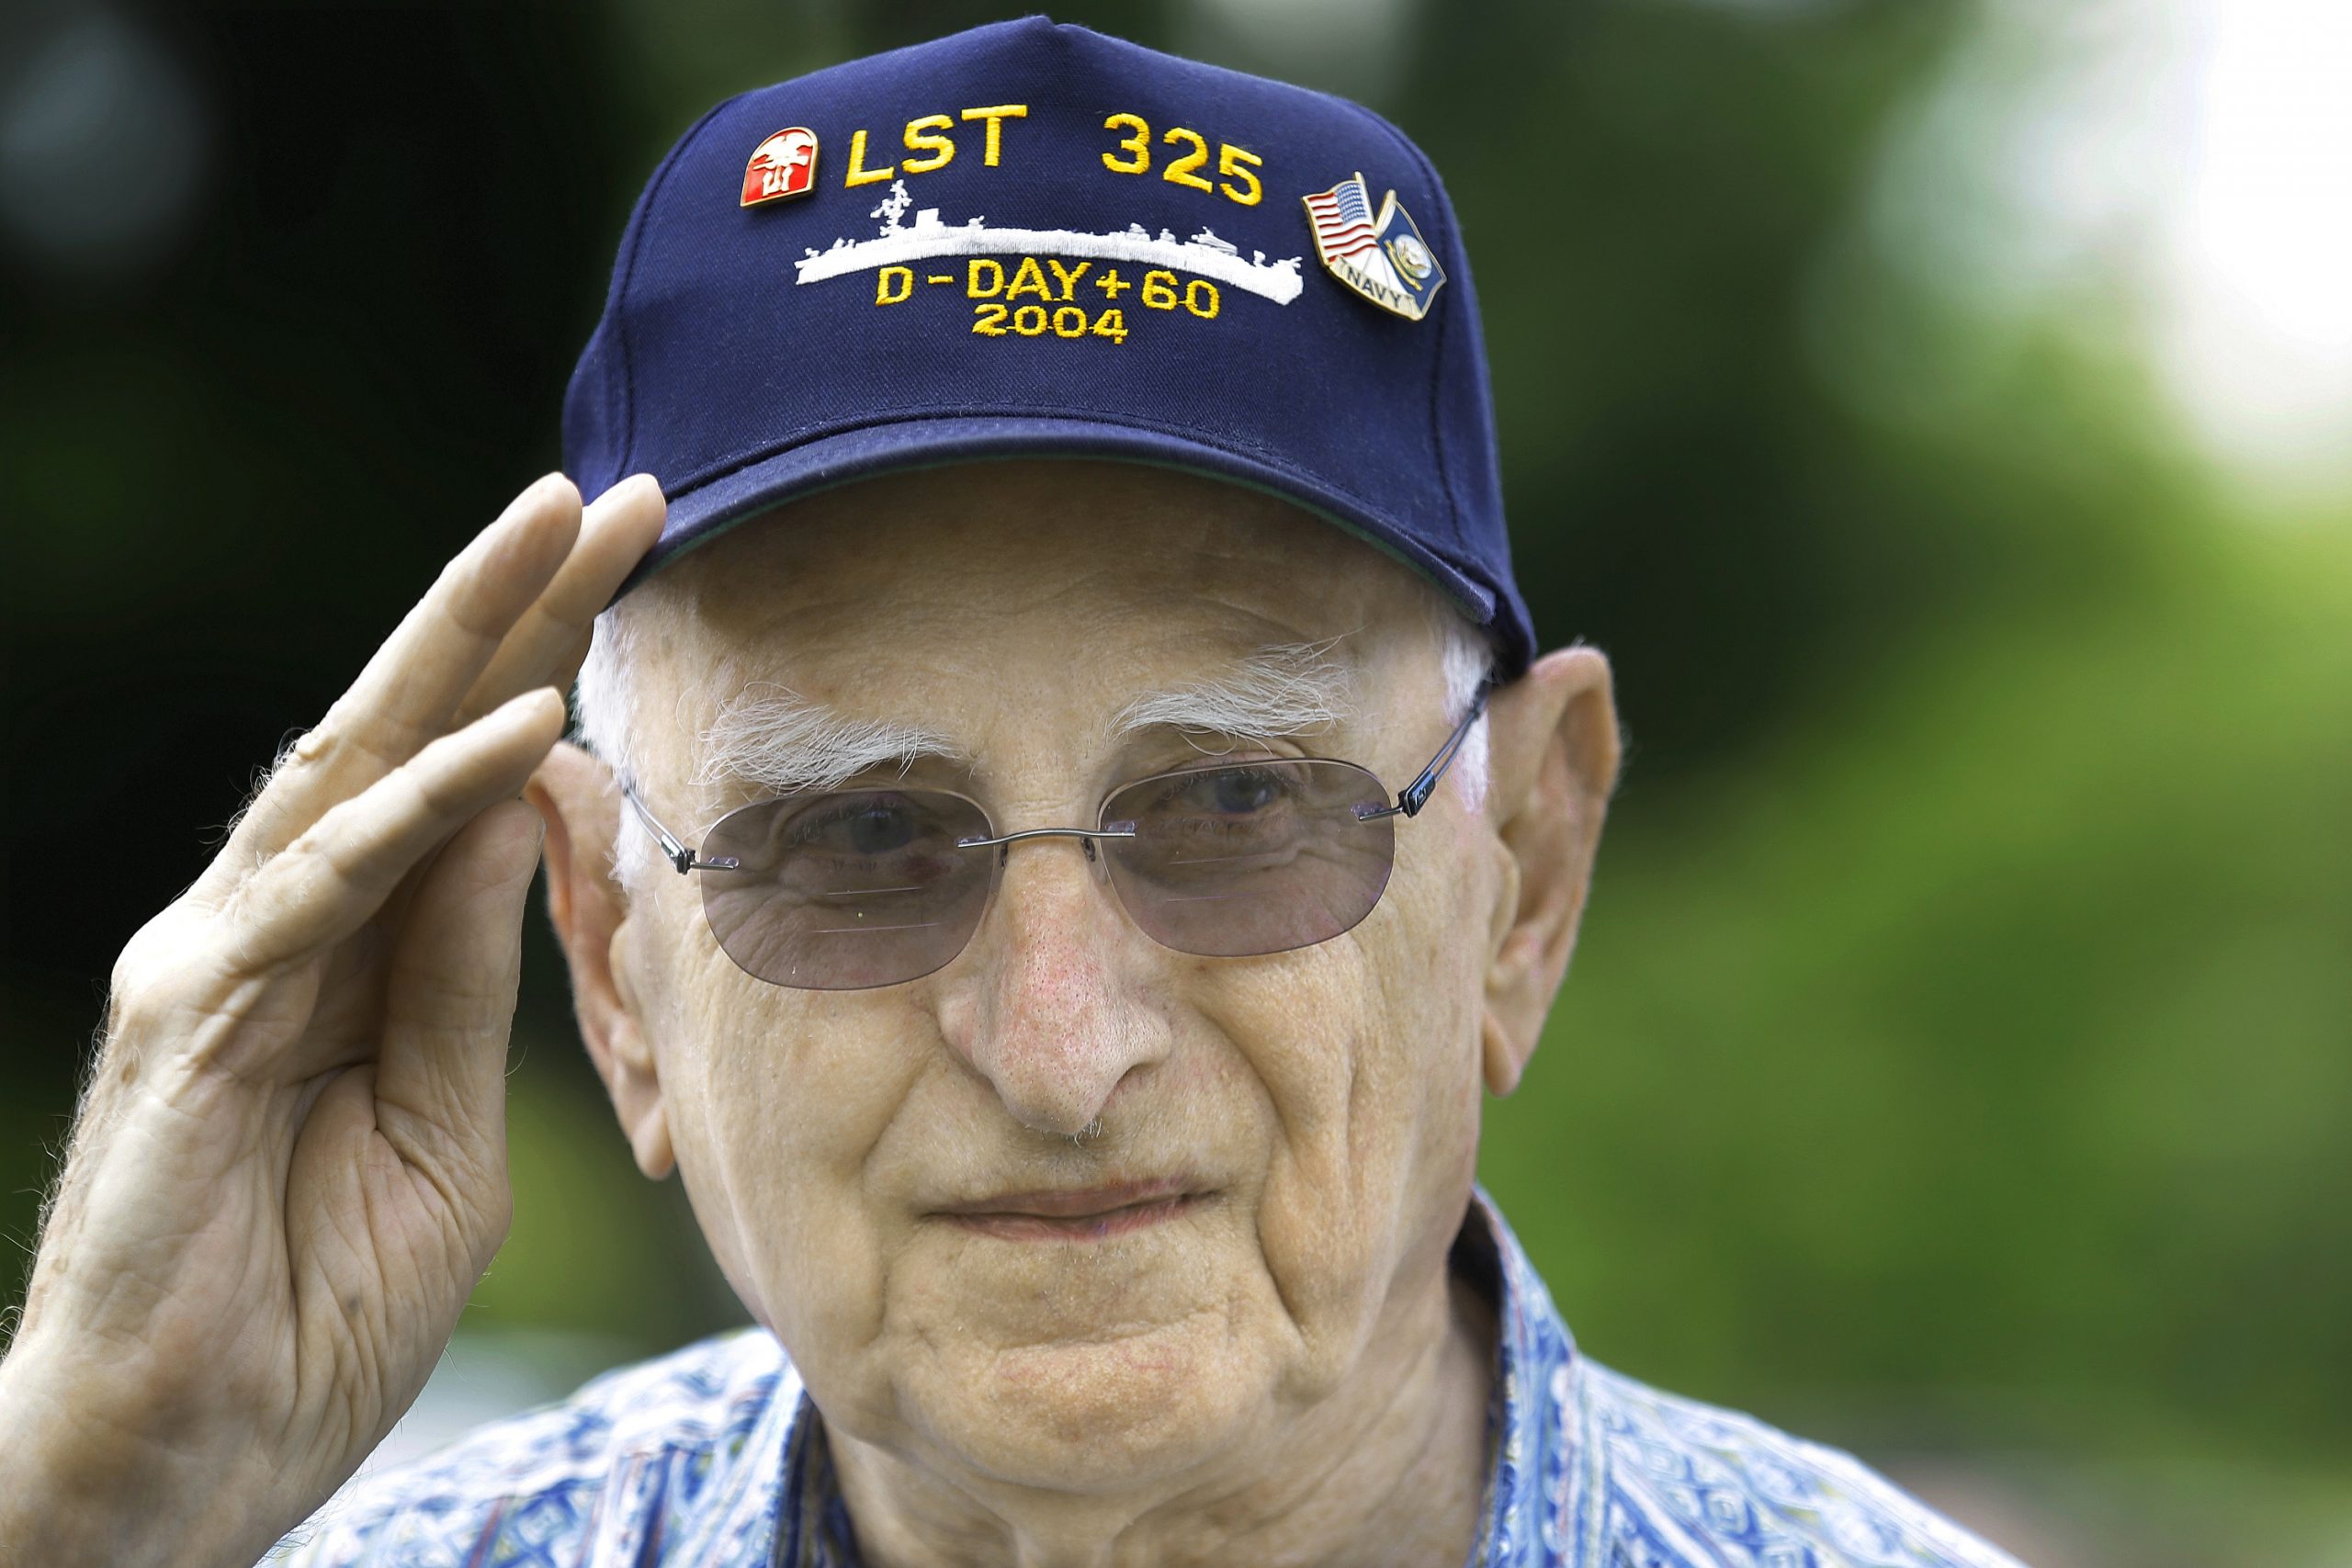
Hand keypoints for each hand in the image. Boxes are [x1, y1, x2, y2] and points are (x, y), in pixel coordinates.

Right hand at [0, 473, 665, 1567]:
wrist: (184, 1462)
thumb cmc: (310, 1310)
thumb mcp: (442, 1135)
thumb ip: (463, 979)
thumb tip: (524, 818)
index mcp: (339, 948)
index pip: (448, 768)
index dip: (539, 657)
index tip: (642, 565)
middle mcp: (270, 920)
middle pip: (406, 724)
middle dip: (513, 601)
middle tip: (614, 491)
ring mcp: (224, 957)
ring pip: (357, 759)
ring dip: (470, 640)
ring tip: (563, 531)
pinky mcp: (197, 1017)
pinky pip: (330, 886)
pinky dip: (426, 802)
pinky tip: (519, 729)